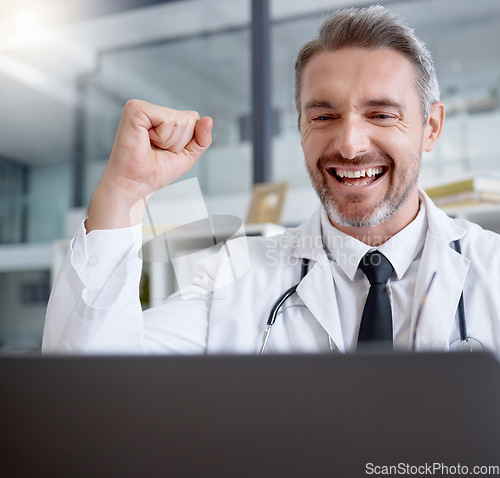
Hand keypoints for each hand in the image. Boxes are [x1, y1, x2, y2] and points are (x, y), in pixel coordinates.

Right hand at [86, 100, 212, 230]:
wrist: (134, 185)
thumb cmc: (154, 172)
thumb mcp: (187, 156)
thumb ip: (201, 139)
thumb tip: (208, 119)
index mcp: (162, 118)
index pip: (194, 119)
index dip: (186, 141)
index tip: (166, 151)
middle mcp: (152, 110)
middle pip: (189, 119)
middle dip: (179, 142)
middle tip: (157, 151)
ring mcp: (142, 107)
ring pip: (180, 120)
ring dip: (170, 142)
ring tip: (151, 147)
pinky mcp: (136, 109)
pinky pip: (167, 119)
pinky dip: (162, 137)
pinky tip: (146, 141)